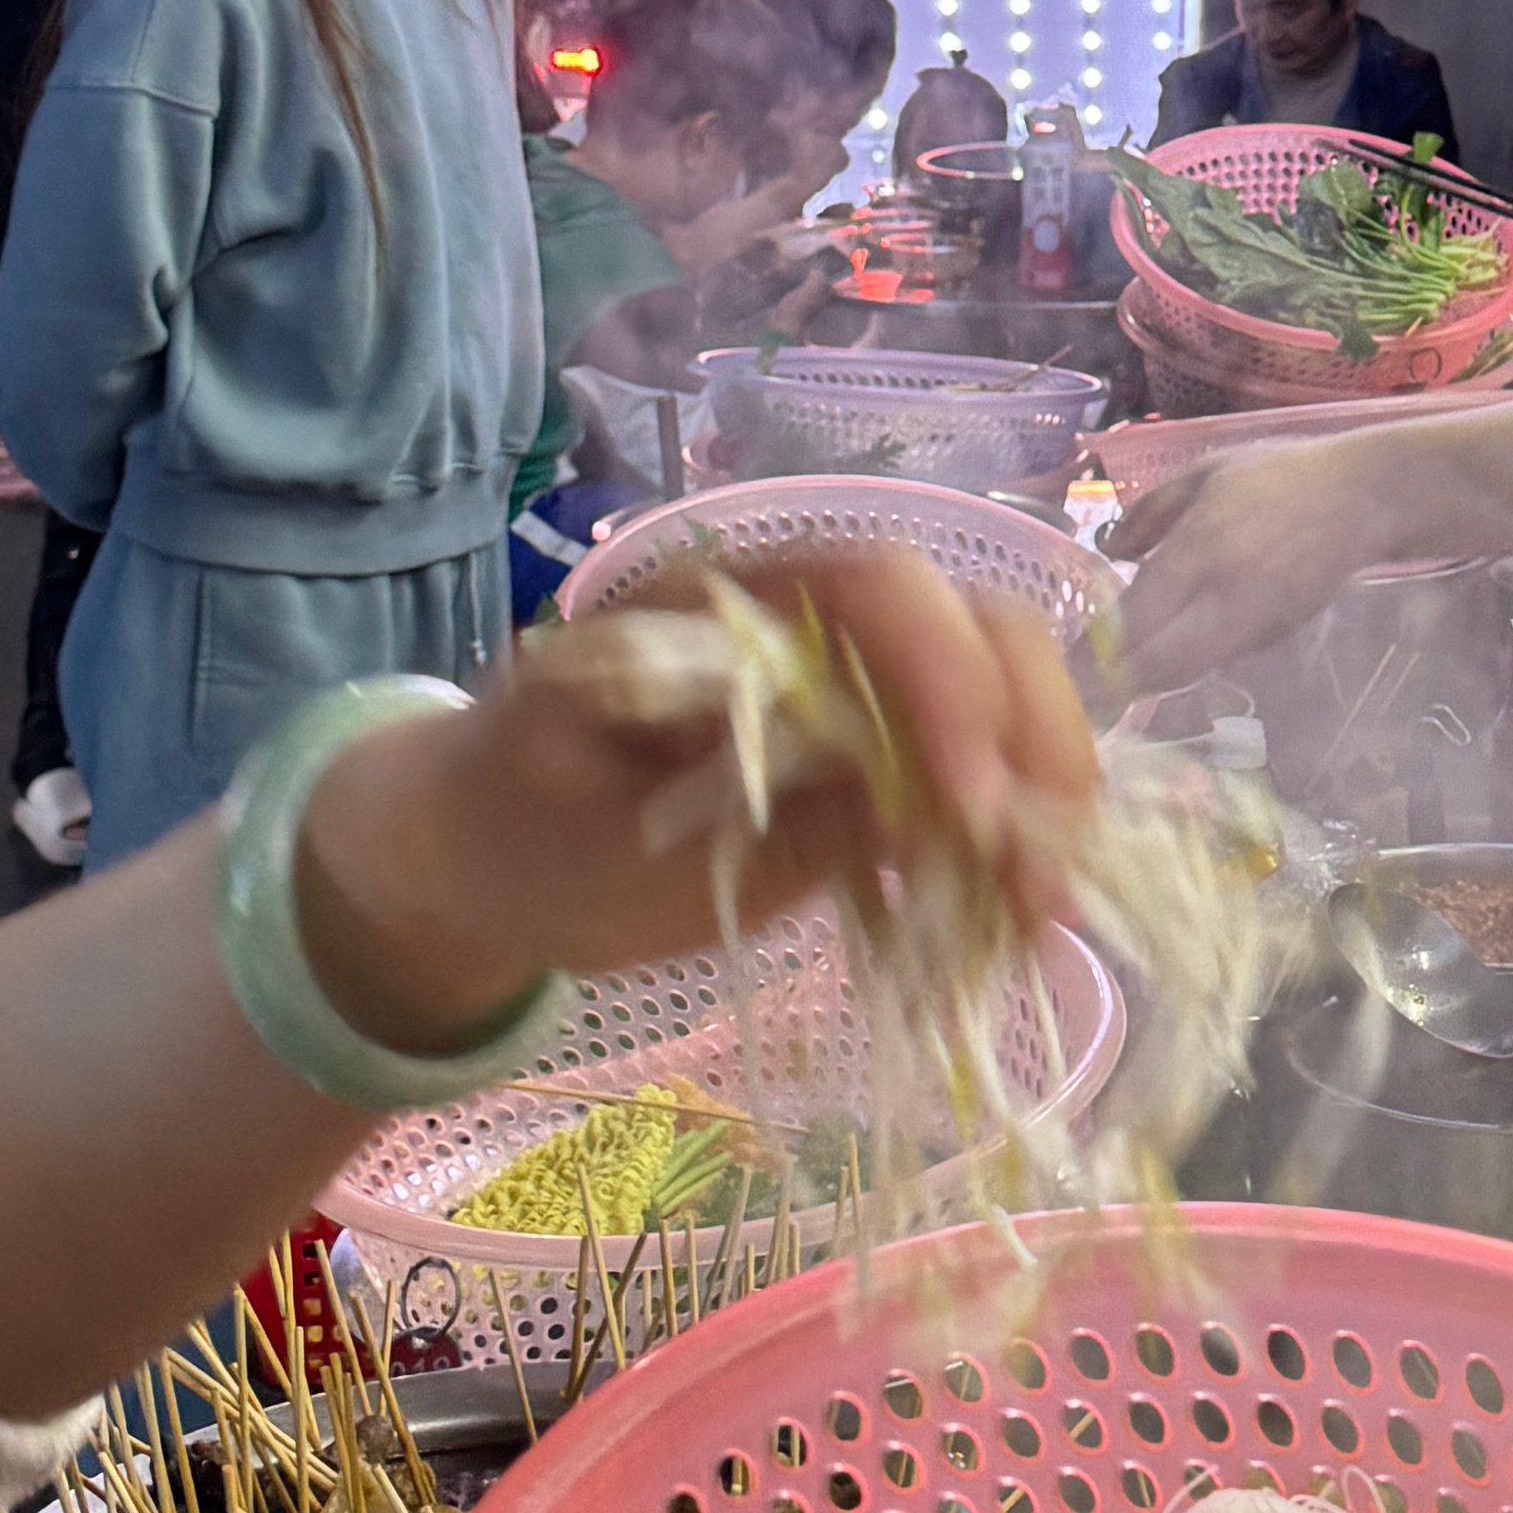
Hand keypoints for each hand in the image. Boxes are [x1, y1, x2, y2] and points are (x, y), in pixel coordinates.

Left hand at [296, 550, 1093, 1040]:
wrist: (473, 853)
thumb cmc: (516, 825)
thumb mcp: (602, 830)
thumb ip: (750, 808)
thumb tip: (913, 811)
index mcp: (726, 599)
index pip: (880, 589)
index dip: (947, 680)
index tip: (970, 804)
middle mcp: (810, 620)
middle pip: (975, 630)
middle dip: (1028, 746)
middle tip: (1037, 881)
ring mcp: (852, 688)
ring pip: (999, 700)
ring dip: (1039, 805)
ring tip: (1033, 921)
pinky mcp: (870, 760)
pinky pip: (971, 779)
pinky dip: (1006, 845)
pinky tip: (1007, 923)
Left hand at [1102, 437, 1403, 702]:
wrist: (1364, 500)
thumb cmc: (1279, 476)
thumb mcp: (1205, 473)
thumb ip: (1151, 512)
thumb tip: (1110, 548)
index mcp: (1199, 550)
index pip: (1135, 619)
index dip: (1094, 651)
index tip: (1062, 666)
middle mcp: (1223, 598)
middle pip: (1158, 666)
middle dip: (1113, 689)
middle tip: (1077, 699)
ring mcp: (1252, 624)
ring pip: (1186, 671)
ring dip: (1144, 683)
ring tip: (1105, 688)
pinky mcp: (1274, 636)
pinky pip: (1214, 659)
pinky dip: (1179, 668)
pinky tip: (1156, 662)